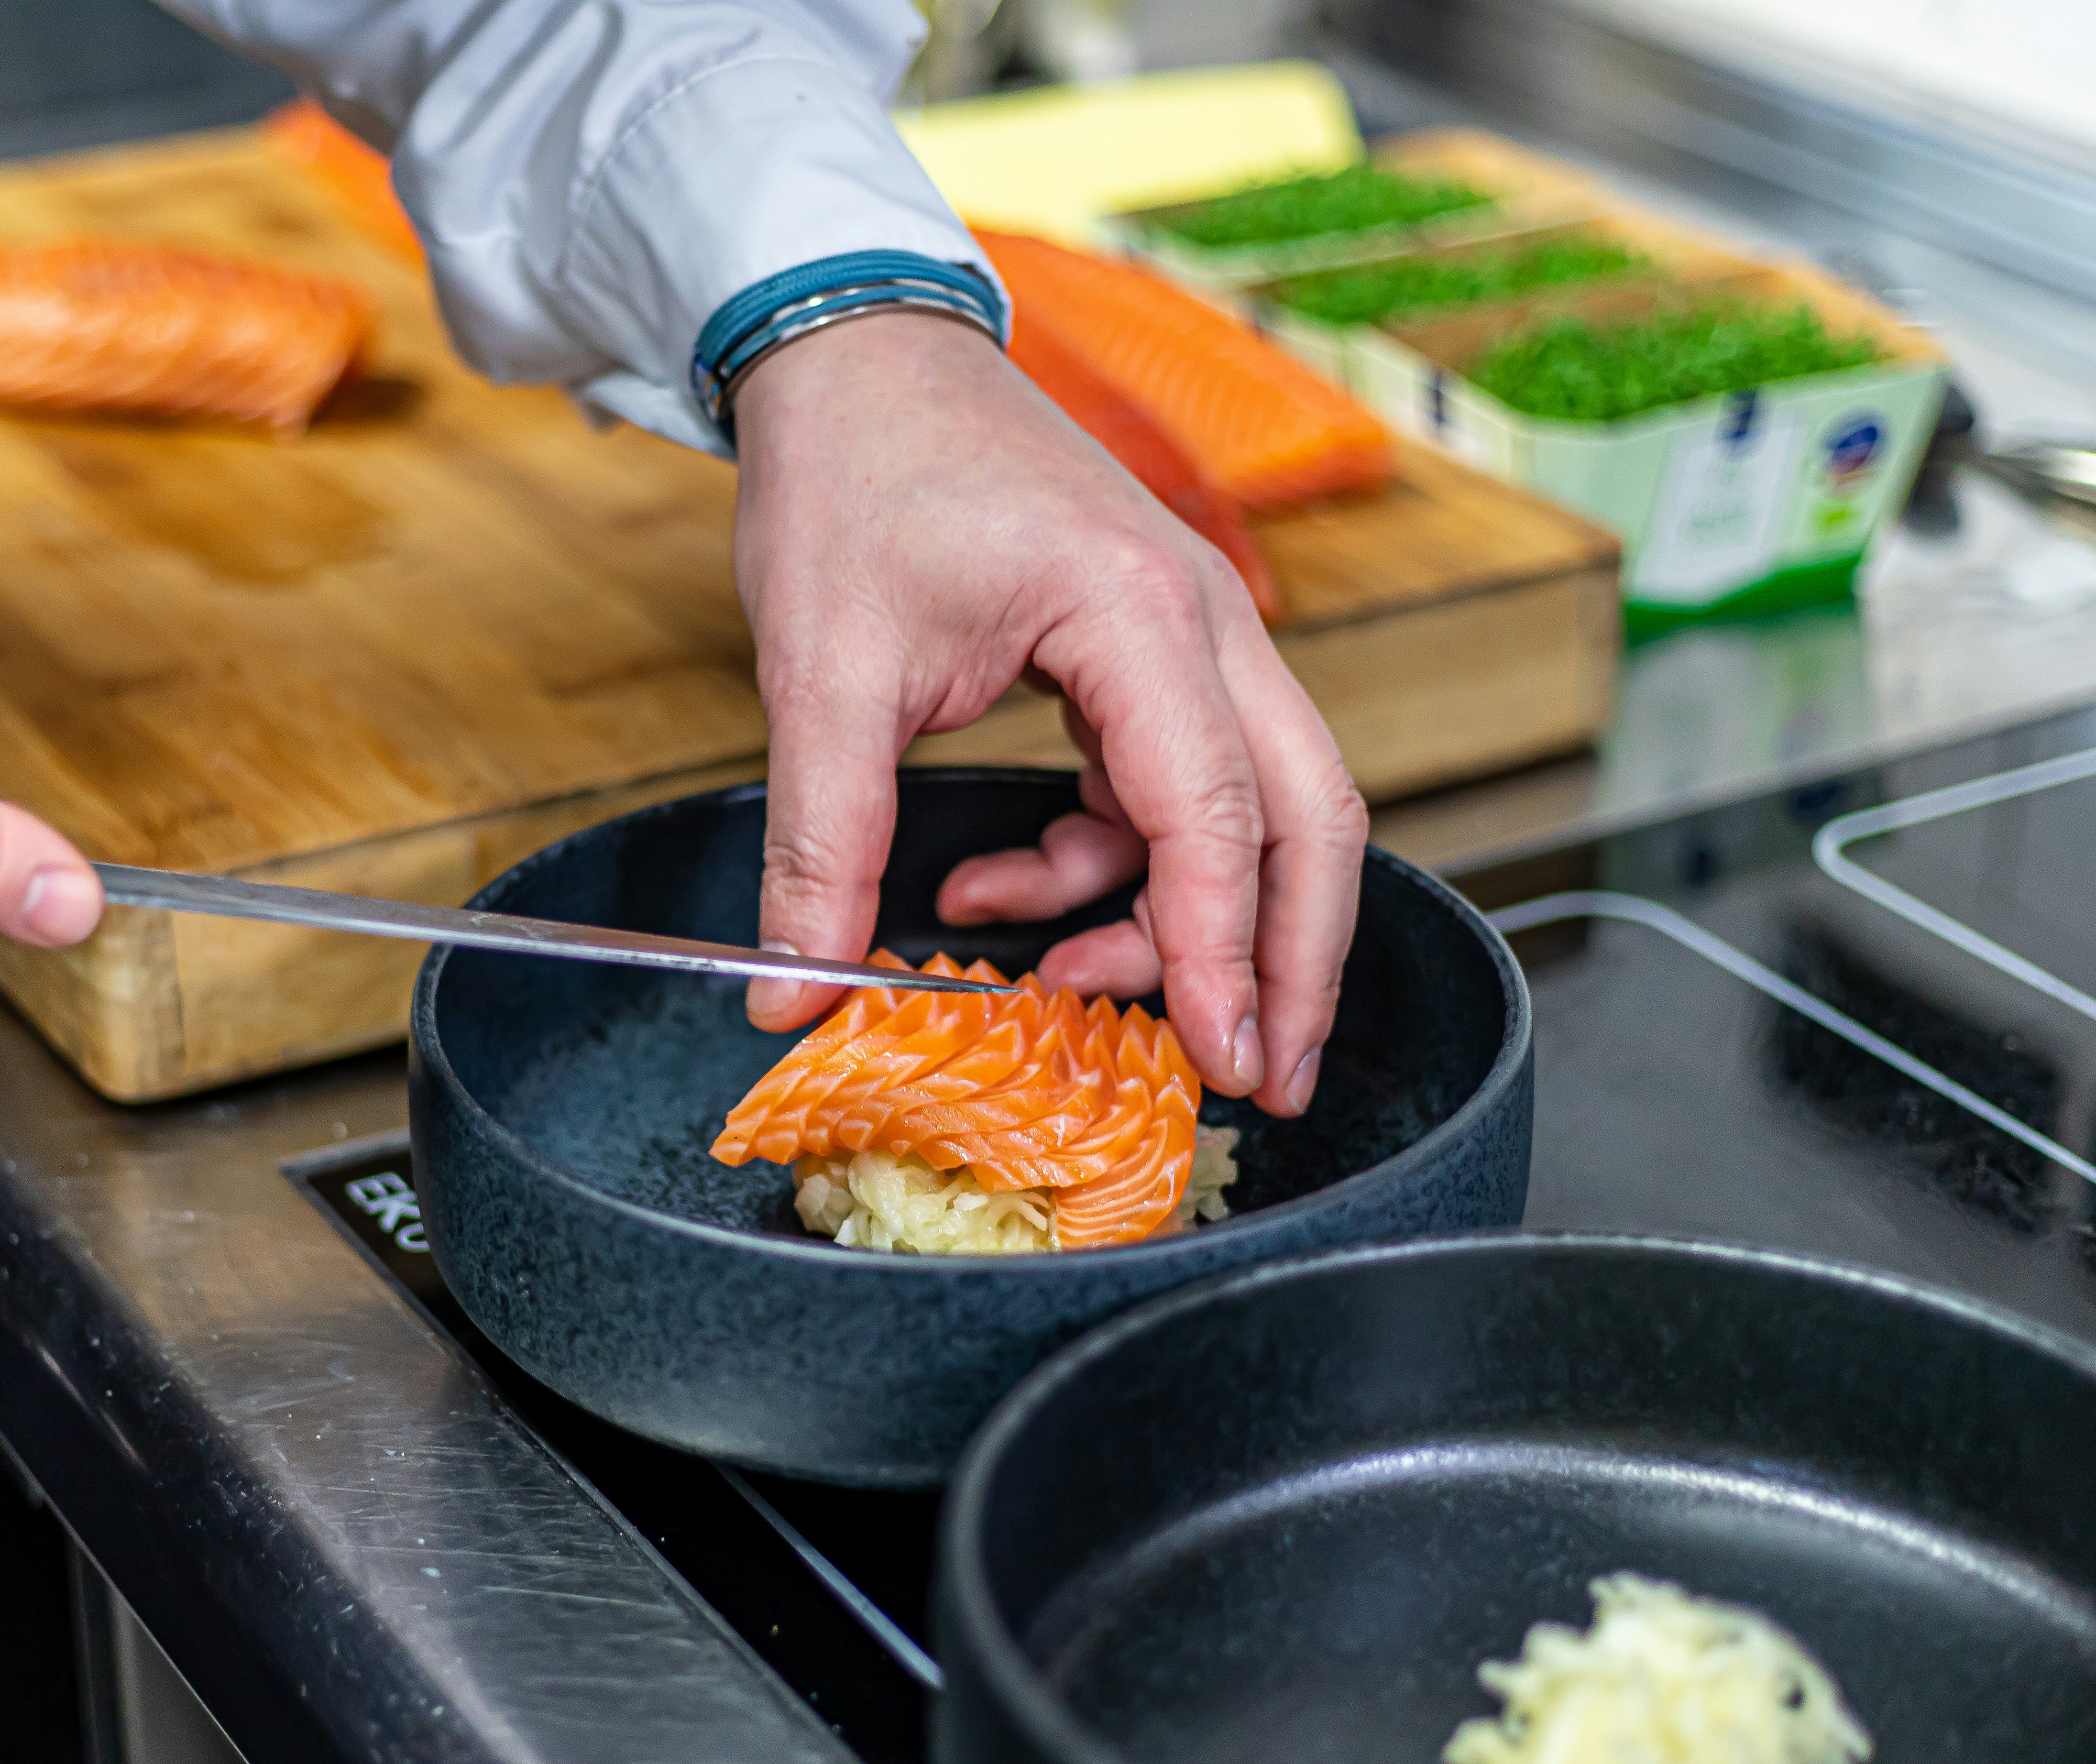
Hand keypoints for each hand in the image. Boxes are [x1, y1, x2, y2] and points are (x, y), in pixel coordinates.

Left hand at [728, 311, 1366, 1110]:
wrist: (852, 353)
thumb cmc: (851, 474)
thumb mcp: (821, 674)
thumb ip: (821, 847)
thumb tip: (789, 996)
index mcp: (1142, 615)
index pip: (1219, 817)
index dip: (1226, 955)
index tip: (1226, 1062)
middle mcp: (1203, 621)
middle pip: (1305, 817)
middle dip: (1288, 961)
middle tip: (1259, 1078)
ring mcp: (1191, 632)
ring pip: (1250, 810)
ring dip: (1169, 918)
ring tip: (1054, 980)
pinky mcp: (1153, 652)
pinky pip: (1173, 788)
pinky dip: (1108, 861)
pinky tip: (999, 887)